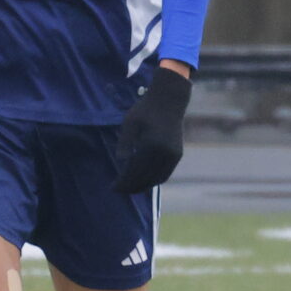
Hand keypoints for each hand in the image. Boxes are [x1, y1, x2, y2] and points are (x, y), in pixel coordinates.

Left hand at [113, 63, 191, 193]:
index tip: (112, 187)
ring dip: (143, 186)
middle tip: (118, 190)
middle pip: (145, 178)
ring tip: (130, 188)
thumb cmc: (145, 109)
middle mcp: (164, 153)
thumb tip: (121, 161)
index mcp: (151, 145)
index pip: (135, 171)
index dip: (123, 182)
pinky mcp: (177, 154)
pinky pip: (165, 174)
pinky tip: (144, 181)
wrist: (169, 100)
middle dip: (131, 187)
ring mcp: (173, 155)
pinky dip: (154, 180)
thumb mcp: (130, 122)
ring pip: (156, 179)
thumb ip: (124, 142)